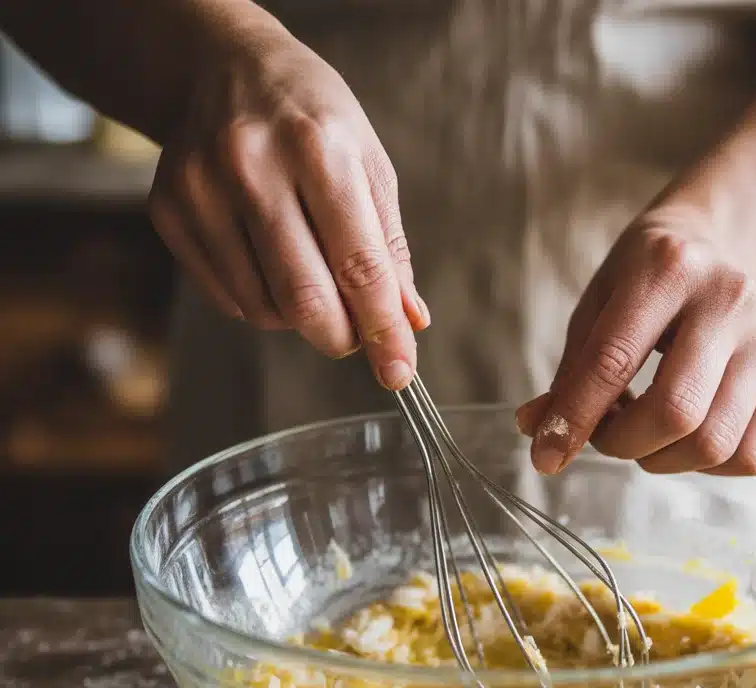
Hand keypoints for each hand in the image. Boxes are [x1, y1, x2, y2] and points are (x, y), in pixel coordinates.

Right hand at [148, 12, 425, 388]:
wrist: (224, 67)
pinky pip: (228, 299)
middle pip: (305, 299)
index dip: (382, 329)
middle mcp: (252, 166)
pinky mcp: (168, 211)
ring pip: (264, 309)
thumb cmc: (312, 119)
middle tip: (353, 334)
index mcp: (318, 149)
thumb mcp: (368, 166)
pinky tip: (267, 260)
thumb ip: (388, 248)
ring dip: (299, 317)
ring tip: (307, 271)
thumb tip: (409, 322)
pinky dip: (261, 302)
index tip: (399, 372)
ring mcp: (202, 189)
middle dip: (340, 336)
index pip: (358, 265)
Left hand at [516, 203, 755, 475]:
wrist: (720, 247)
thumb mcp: (596, 310)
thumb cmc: (647, 283)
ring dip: (662, 459)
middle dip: (624, 444)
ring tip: (645, 433)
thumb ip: (570, 375)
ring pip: (714, 443)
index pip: (612, 362)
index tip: (546, 457)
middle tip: (607, 435)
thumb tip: (538, 434)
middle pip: (675, 413)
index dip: (574, 420)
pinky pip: (751, 456)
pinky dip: (708, 465)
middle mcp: (729, 299)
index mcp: (667, 269)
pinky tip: (689, 436)